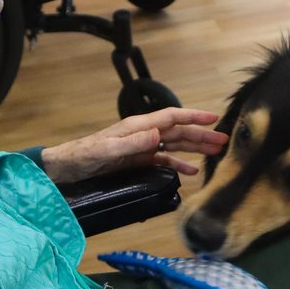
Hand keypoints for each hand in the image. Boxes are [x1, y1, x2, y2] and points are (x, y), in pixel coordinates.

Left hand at [40, 108, 228, 183]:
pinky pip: (163, 162)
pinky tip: (191, 171)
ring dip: (195, 149)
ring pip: (174, 146)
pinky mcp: (137, 162)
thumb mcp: (107, 150)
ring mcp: (141, 148)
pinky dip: (178, 166)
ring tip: (215, 153)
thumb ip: (132, 143)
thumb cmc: (83, 156)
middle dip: (201, 135)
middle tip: (224, 141)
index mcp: (138, 126)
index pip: (171, 118)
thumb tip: (158, 134)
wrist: (66, 168)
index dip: (193, 117)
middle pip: (178, 132)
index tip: (213, 119)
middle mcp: (142, 134)